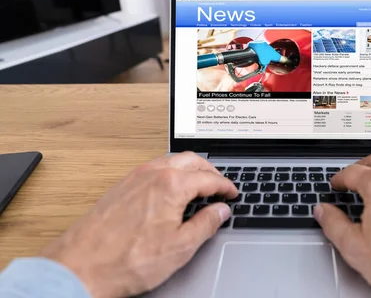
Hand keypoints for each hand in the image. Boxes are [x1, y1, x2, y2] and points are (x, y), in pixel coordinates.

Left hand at [40, 152, 236, 297]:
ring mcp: (135, 177)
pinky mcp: (121, 185)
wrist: (80, 268)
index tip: (232, 193)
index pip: (208, 179)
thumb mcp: (180, 248)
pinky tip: (171, 189)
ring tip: (199, 184)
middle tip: (220, 185)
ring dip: (190, 168)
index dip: (225, 186)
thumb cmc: (126, 261)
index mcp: (172, 185)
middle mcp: (153, 174)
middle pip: (191, 161)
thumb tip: (220, 212)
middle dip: (210, 171)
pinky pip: (153, 168)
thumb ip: (205, 224)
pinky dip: (171, 172)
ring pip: (171, 160)